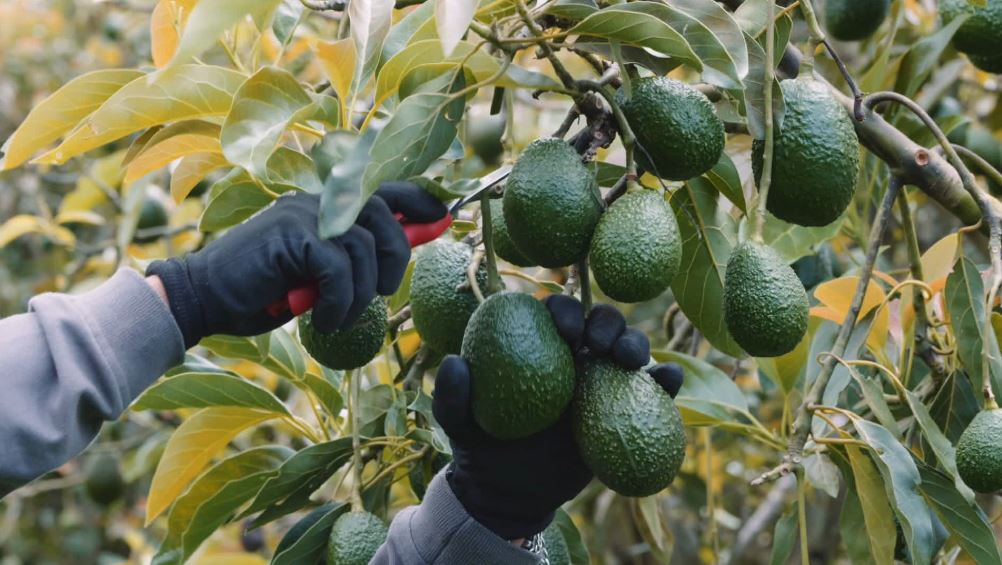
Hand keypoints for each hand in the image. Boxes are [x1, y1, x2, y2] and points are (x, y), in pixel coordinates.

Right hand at [147, 182, 446, 347]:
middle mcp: (318, 200)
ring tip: (339, 315)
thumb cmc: (265, 290)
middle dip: (394, 259)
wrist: (205, 298)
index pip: (384, 188)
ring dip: (361, 292)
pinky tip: (324, 319)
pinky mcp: (292, 235)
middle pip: (385, 215)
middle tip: (377, 292)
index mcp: (326, 204)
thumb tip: (412, 238)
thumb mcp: (321, 273)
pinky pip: (339, 268)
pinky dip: (340, 301)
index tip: (445, 218)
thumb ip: (359, 254)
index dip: (419, 200)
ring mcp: (304, 214)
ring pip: (365, 246)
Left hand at [431, 295, 683, 539]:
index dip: (563, 310)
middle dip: (606, 322)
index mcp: (536, 344)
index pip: (554, 312)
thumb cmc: (484, 450)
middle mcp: (572, 356)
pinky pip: (652, 390)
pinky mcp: (625, 409)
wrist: (515, 494)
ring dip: (636, 343)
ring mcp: (601, 381)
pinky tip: (668, 382)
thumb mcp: (459, 426)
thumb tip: (455, 362)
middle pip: (598, 321)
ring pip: (628, 348)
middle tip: (600, 346)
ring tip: (630, 362)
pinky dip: (666, 379)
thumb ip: (453, 397)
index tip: (565, 332)